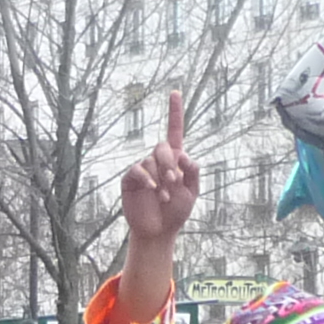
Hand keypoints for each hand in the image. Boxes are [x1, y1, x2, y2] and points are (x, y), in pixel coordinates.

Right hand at [120, 90, 198, 249]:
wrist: (159, 231)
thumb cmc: (176, 212)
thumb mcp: (192, 193)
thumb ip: (193, 174)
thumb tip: (186, 157)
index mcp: (174, 160)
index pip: (174, 131)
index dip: (175, 112)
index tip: (175, 92)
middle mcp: (157, 161)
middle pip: (162, 147)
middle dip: (169, 163)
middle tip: (174, 182)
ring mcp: (143, 169)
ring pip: (151, 161)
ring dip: (161, 178)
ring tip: (166, 196)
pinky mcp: (130, 179)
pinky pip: (137, 170)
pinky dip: (147, 179)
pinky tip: (152, 190)